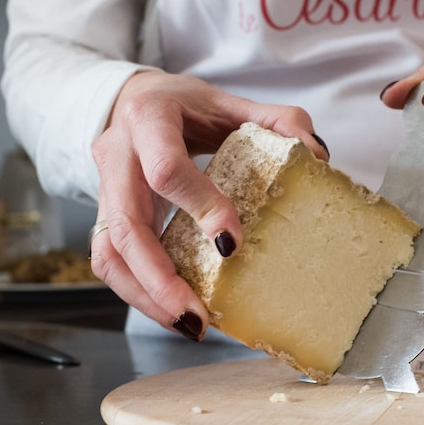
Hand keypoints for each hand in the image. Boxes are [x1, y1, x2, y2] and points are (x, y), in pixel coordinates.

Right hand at [89, 71, 326, 337]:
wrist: (131, 100)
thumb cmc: (184, 105)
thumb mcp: (228, 101)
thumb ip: (275, 120)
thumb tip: (319, 156)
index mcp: (150, 118)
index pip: (166, 169)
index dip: (199, 206)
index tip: (232, 242)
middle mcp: (118, 156)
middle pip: (125, 226)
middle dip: (159, 278)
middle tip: (196, 314)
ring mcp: (105, 188)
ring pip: (108, 252)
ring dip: (145, 297)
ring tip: (187, 324)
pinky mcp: (105, 215)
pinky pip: (111, 261)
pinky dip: (140, 293)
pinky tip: (175, 310)